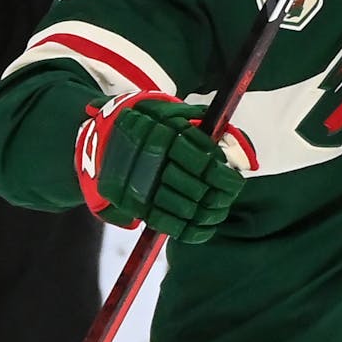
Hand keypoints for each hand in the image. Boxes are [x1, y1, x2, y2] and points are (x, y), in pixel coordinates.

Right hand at [73, 92, 253, 241]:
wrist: (104, 137)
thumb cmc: (149, 122)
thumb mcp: (172, 112)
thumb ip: (203, 124)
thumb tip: (237, 145)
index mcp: (164, 135)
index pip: (202, 162)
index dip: (222, 175)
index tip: (235, 181)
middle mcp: (152, 161)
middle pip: (195, 187)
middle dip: (218, 196)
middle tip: (230, 197)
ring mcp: (141, 185)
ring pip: (183, 207)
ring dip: (207, 214)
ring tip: (219, 211)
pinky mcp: (133, 203)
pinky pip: (165, 222)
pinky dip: (189, 230)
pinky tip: (205, 227)